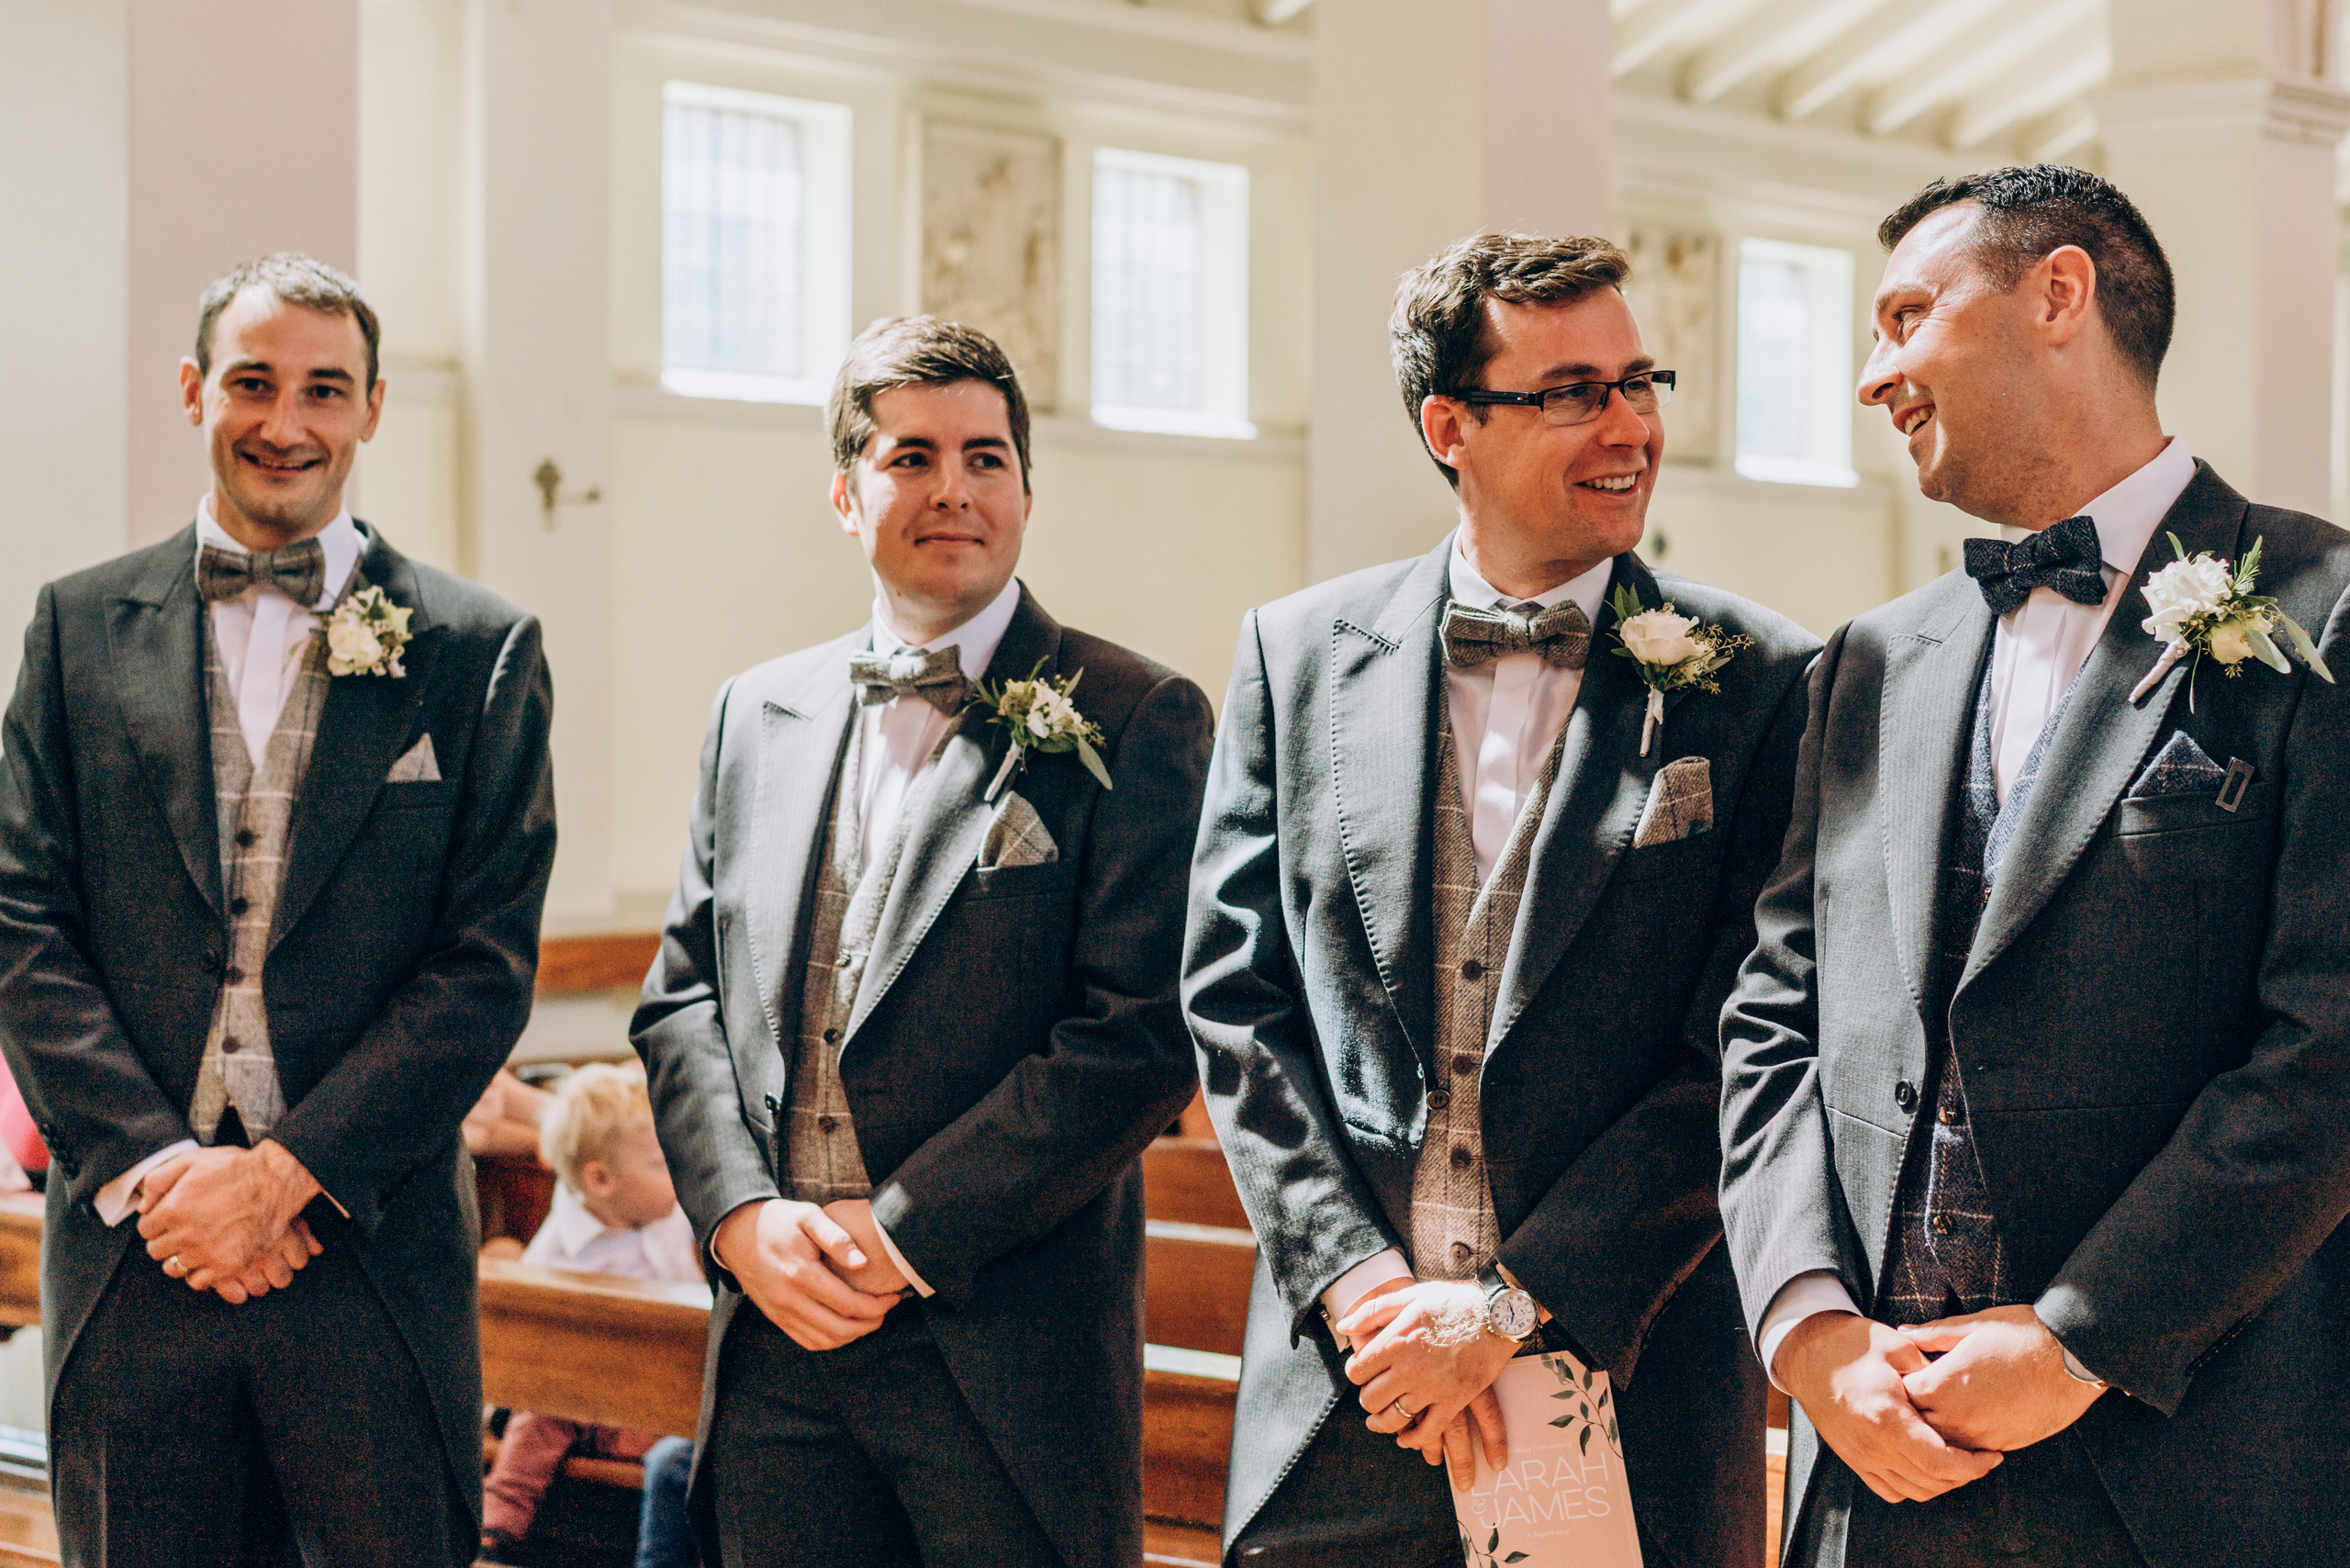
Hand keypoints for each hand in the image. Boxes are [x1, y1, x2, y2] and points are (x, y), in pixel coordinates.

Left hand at [137, 1140, 322, 1300]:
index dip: (156, 1222)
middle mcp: (185, 1234)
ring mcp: (206, 1252)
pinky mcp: (227, 1265)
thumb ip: (158, 1179)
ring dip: (181, 1257)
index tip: (167, 1220)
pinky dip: (200, 1273)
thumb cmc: (237, 1169)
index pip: (145, 1229)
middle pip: (157, 1250)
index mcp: (173, 1209)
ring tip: (195, 1246)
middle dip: (166, 1240)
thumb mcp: (192, 1159)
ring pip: (175, 1267)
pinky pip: (199, 1281)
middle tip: (182, 1232)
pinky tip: (207, 1259)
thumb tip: (143, 1205)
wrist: (276, 1182)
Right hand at [713, 1199, 897, 1350]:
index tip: (894, 1297)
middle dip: (871, 1323)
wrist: (738, 1233)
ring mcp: (780, 1313)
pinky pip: (808, 1341)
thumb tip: (862, 1263)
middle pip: (840, 1329)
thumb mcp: (808, 1216)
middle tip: (888, 1308)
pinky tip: (847, 1325)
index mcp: (800, 1275)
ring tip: (872, 1317)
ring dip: (854, 1334)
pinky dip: (832, 1340)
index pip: (848, 1304)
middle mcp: (789, 1300)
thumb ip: (837, 1238)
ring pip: (825, 1340)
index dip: (877, 1306)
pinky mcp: (776, 1318)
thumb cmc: (779, 1221)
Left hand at [1338, 1280, 1517, 1479]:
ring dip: (1383, 1423)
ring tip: (1380, 1422)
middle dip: (1367, 1400)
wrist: (1496, 1313)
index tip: (1361, 1373)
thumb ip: (1373, 1311)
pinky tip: (1406, 1439)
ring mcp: (1432, 1388)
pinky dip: (1414, 1440)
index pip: (1357, 1372)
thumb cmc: (1452, 1301)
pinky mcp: (1454, 1401)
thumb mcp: (1410, 1296)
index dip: (1355, 1374)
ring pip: (1394, 1419)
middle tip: (1370, 1397)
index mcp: (1394, 1342)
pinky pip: (1427, 1431)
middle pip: (1371, 1399)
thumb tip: (1344, 1327)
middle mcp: (1409, 1369)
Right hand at [1775, 1311, 2002, 1503]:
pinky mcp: (1851, 1458)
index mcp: (1886, 1416)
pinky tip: (1925, 1465)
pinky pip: (1890, 1489)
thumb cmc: (1850, 1344)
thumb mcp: (1897, 1345)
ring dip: (1941, 1483)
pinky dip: (1913, 1485)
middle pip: (1931, 1482)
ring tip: (1958, 1462)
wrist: (1804, 1353)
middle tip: (1981, 1458)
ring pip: (1913, 1490)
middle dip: (1964, 1475)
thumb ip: (1931, 1372)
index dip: (1973, 1466)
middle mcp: (1872, 1444)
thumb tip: (1958, 1392)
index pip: (1939, 1462)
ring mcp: (1859, 1455)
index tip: (1992, 1456)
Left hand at [1899, 1305, 2104, 1451]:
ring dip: (1937, 1429)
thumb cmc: (2022, 1334)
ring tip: (1943, 1406)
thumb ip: (1933, 1334)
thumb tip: (1903, 1333)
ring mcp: (1981, 1436)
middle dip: (1913, 1410)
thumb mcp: (1972, 1326)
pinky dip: (1963, 1440)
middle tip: (1920, 1392)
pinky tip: (1968, 1420)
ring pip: (1942, 1443)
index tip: (1906, 1373)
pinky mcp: (2004, 1445)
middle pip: (1916, 1424)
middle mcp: (1958, 1417)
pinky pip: (1970, 1451)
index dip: (1900, 1384)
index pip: (1901, 1395)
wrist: (2073, 1358)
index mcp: (1943, 1384)